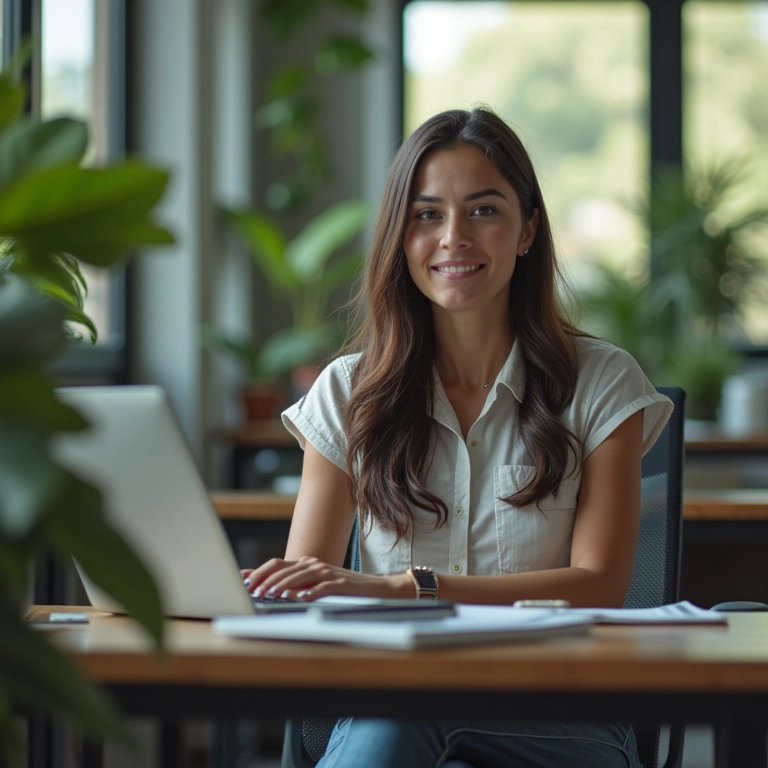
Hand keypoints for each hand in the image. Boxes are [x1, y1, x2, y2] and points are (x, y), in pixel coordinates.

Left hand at [240, 557, 412, 600]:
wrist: (374, 588)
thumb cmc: (342, 588)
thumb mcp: (315, 584)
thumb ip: (296, 585)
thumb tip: (272, 591)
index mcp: (306, 563)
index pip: (276, 564)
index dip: (258, 571)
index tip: (242, 580)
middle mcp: (314, 564)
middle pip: (284, 568)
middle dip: (266, 579)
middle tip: (253, 591)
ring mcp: (327, 572)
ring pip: (299, 576)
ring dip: (283, 586)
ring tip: (270, 595)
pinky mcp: (340, 584)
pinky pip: (322, 587)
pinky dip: (310, 593)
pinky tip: (300, 599)